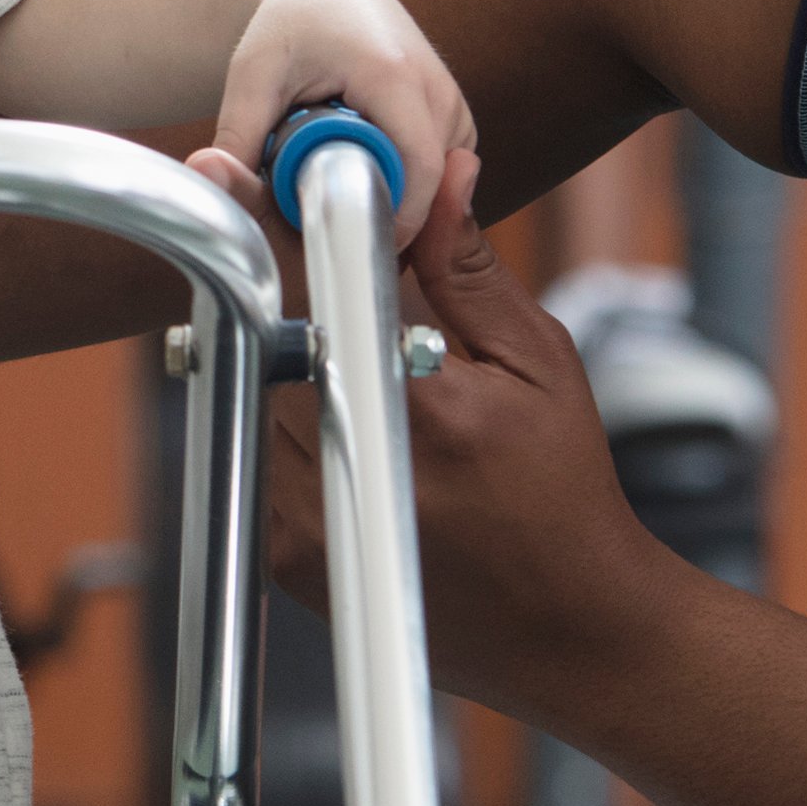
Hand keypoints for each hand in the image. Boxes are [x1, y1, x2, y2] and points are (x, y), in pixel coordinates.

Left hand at [177, 0, 470, 243]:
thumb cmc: (287, 25)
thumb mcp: (252, 75)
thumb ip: (238, 134)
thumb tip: (211, 179)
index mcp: (394, 76)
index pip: (419, 170)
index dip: (395, 219)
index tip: (351, 244)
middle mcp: (438, 89)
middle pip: (434, 186)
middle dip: (390, 217)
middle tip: (335, 227)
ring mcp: (453, 103)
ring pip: (444, 185)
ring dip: (402, 203)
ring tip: (346, 191)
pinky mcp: (456, 115)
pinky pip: (446, 174)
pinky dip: (413, 188)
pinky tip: (371, 180)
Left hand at [257, 155, 656, 711]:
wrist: (571, 629)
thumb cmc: (567, 490)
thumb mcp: (540, 364)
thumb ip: (470, 271)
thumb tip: (440, 176)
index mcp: (420, 409)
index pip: (315, 293)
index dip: (272, 228)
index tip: (236, 176)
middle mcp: (351, 469)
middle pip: (272, 344)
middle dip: (298, 311)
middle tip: (351, 312)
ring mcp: (309, 523)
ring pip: (260, 401)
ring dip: (297, 377)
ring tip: (377, 399)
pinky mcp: (288, 560)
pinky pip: (262, 462)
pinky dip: (297, 438)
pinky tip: (366, 454)